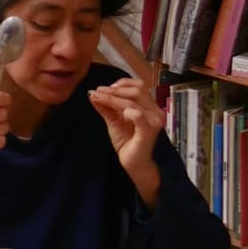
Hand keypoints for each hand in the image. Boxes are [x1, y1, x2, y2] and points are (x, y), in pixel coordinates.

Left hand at [89, 74, 162, 200]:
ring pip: (135, 101)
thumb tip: (93, 93)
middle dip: (116, 89)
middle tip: (99, 91)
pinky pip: (140, 116)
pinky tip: (121, 113)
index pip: (138, 86)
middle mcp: (154, 111)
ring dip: (114, 98)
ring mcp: (154, 120)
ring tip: (99, 97)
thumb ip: (105, 107)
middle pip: (138, 90)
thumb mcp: (114, 121)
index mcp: (148, 106)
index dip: (121, 84)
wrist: (134, 164)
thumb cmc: (127, 142)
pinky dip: (129, 111)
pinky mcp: (149, 131)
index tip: (103, 88)